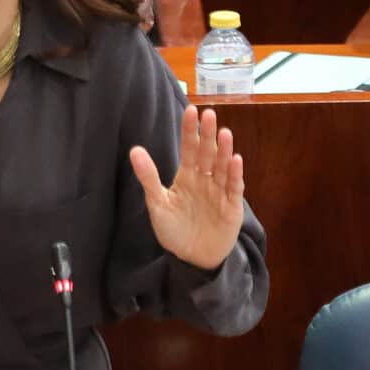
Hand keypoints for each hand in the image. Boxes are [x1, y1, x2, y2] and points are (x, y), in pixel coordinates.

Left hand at [131, 105, 244, 270]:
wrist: (192, 259)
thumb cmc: (174, 230)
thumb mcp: (157, 204)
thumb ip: (149, 177)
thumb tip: (134, 150)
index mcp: (187, 176)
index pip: (190, 148)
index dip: (190, 131)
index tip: (191, 110)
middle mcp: (205, 180)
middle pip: (208, 153)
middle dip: (208, 135)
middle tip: (209, 114)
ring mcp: (219, 191)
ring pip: (222, 167)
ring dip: (224, 150)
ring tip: (224, 133)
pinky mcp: (231, 206)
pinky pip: (234, 187)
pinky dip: (234, 174)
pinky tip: (235, 160)